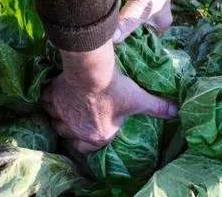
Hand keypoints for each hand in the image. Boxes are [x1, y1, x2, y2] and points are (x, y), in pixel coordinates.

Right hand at [42, 40, 177, 153]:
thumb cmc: (116, 89)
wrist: (92, 73)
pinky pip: (44, 100)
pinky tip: (52, 92)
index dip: (83, 143)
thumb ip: (157, 108)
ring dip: (57, 114)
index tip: (83, 135)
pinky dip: (46, 97)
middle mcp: (75, 127)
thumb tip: (177, 112)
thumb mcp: (138, 99)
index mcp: (96, 135)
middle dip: (67, 128)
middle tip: (72, 119)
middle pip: (64, 132)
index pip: (83, 149)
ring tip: (62, 107)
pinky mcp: (53, 96)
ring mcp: (62, 112)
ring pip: (53, 118)